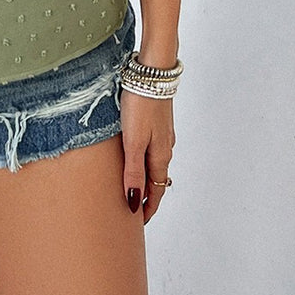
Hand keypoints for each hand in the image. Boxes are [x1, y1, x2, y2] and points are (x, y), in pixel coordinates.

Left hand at [120, 88, 174, 223]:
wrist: (151, 71)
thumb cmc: (140, 104)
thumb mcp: (133, 141)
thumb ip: (133, 171)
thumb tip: (134, 202)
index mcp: (161, 155)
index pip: (156, 191)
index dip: (148, 208)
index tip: (137, 223)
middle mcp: (164, 146)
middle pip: (156, 178)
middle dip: (146, 195)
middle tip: (132, 209)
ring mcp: (160, 132)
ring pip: (153, 163)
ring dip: (144, 177)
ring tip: (130, 187)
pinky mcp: (154, 120)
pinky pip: (150, 148)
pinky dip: (142, 160)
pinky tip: (132, 156)